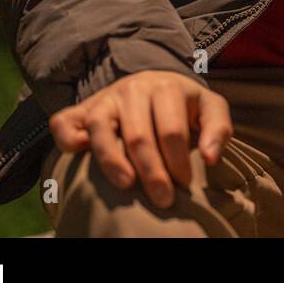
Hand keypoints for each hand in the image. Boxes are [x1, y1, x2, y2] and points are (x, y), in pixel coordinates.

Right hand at [47, 70, 232, 208]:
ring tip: (127, 185)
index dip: (178, 160)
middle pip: (138, 134)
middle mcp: (132, 89)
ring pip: (101, 128)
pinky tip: (79, 153)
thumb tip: (210, 158)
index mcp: (166, 87)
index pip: (171, 130)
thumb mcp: (209, 108)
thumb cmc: (184, 105)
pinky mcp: (83, 109)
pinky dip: (67, 137)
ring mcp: (104, 98)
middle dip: (152, 171)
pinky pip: (65, 121)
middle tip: (163, 199)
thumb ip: (218, 128)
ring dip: (112, 160)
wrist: (154, 83)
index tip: (185, 184)